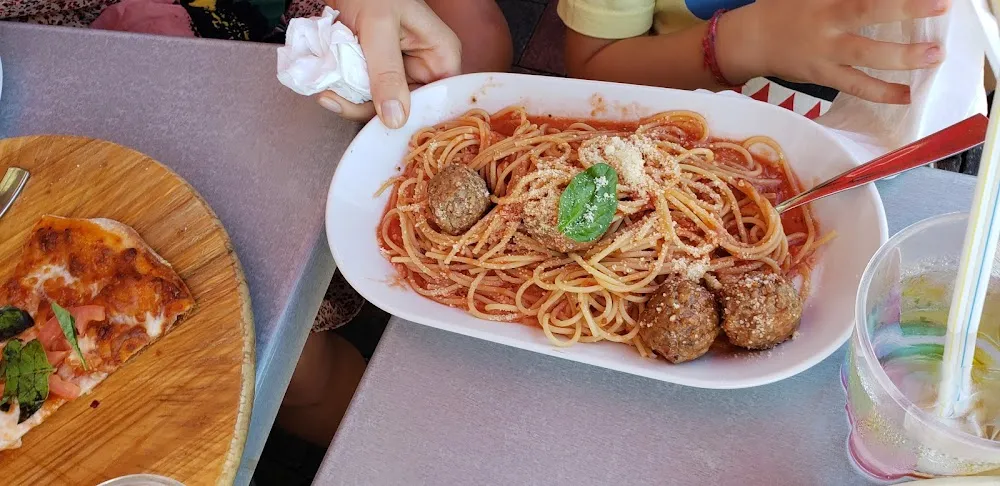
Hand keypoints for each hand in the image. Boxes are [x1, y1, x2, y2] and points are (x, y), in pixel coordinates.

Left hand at [317, 0, 461, 127]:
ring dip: (352, 102)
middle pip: (406, 108)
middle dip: (371, 111)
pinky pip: (366, 95)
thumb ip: (386, 71)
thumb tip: (395, 119)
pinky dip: (346, 94)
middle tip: (337, 101)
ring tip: (327, 93)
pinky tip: (328, 89)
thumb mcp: (379, 28)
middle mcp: (424, 68)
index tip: (383, 125)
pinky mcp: (377, 74)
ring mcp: (400, 73)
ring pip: (382, 106)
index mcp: (440, 56)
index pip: (437, 100)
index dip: (414, 117)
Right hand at [720, 0, 949, 103]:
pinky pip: (855, 85)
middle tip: (941, 7)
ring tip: (933, 56)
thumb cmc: (784, 8)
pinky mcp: (823, 76)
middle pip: (869, 13)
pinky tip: (905, 95)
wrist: (752, 40)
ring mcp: (824, 52)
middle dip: (907, 10)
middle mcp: (826, 23)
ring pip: (866, 56)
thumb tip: (879, 0)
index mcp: (824, 0)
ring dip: (902, 58)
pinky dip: (880, 92)